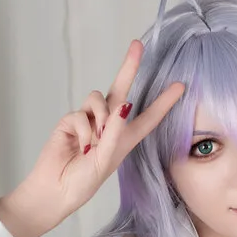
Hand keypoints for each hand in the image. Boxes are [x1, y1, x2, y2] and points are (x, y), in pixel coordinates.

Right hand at [7, 39, 184, 236]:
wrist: (55, 191)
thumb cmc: (83, 183)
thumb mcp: (106, 160)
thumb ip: (115, 133)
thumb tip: (124, 104)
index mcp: (124, 140)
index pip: (148, 118)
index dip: (164, 103)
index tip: (180, 86)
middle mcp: (108, 128)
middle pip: (121, 91)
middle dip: (129, 67)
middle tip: (138, 44)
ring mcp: (89, 122)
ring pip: (98, 98)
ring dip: (101, 115)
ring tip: (95, 140)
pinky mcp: (71, 121)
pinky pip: (81, 113)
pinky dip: (83, 129)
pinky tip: (80, 147)